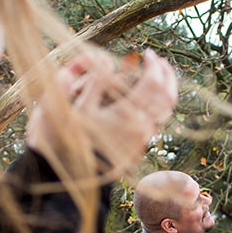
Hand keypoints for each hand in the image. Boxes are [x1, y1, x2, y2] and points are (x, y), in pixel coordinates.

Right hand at [26, 49, 177, 176]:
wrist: (65, 178)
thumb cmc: (64, 140)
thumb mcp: (73, 104)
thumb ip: (93, 79)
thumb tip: (106, 59)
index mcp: (126, 116)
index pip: (152, 84)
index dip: (153, 65)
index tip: (147, 53)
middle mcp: (139, 129)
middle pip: (167, 98)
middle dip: (167, 76)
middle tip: (160, 62)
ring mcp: (140, 141)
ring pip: (164, 113)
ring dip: (164, 92)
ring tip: (156, 78)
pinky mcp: (136, 149)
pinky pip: (154, 124)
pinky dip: (155, 107)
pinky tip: (145, 99)